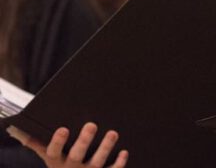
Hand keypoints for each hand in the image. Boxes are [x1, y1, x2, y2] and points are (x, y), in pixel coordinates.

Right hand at [9, 123, 127, 167]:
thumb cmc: (61, 164)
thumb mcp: (48, 156)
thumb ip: (36, 143)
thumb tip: (18, 130)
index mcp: (56, 161)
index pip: (53, 151)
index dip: (58, 142)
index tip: (63, 129)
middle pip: (76, 155)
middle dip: (84, 141)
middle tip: (91, 125)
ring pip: (96, 162)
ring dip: (105, 148)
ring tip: (113, 133)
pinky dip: (118, 163)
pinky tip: (124, 152)